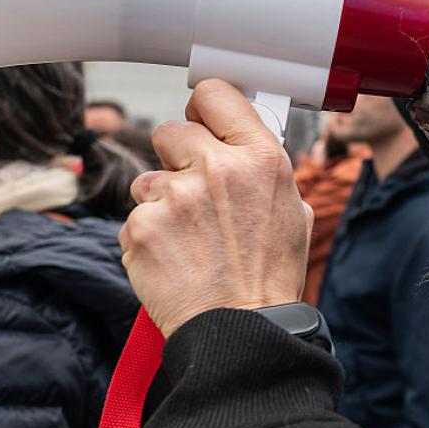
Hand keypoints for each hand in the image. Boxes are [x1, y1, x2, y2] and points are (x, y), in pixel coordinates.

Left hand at [120, 79, 313, 337]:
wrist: (242, 332)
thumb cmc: (270, 278)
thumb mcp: (293, 212)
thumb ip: (264, 171)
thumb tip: (244, 145)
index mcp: (261, 158)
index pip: (216, 95)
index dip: (203, 109)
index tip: (200, 123)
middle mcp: (219, 169)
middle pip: (171, 131)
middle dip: (177, 159)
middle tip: (194, 193)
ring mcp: (177, 197)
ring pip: (148, 178)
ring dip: (160, 202)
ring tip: (187, 239)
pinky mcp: (143, 227)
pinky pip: (135, 218)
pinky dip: (148, 238)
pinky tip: (173, 260)